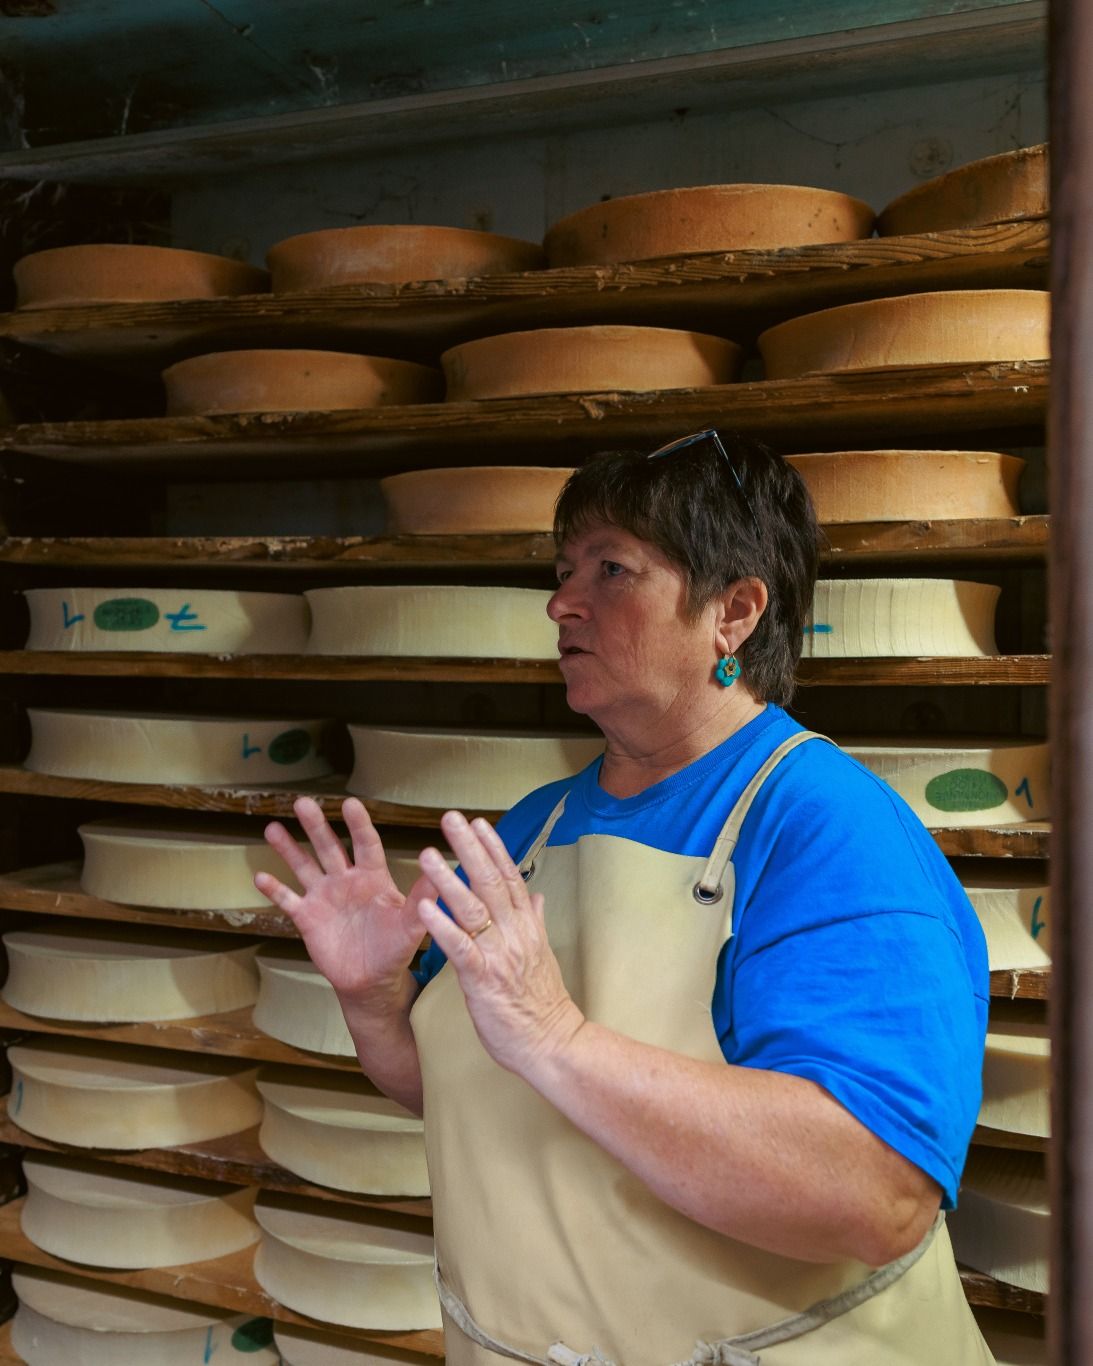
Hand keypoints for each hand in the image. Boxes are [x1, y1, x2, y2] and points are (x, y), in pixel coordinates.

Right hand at [256, 796, 432, 1004]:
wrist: (371, 981)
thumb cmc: (395, 950)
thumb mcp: (412, 924)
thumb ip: (422, 895)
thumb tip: (441, 865)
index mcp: (373, 877)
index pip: (365, 844)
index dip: (358, 825)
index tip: (350, 803)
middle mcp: (346, 880)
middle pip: (329, 847)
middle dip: (316, 825)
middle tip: (303, 802)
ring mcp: (324, 897)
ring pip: (304, 866)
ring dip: (289, 848)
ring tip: (273, 828)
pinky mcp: (307, 918)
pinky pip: (288, 900)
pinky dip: (274, 889)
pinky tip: (260, 876)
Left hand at [416, 810, 584, 1078]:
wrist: (552, 1043)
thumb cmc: (542, 1004)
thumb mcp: (542, 955)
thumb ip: (536, 921)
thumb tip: (537, 895)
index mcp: (527, 926)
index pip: (510, 877)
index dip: (494, 848)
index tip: (478, 822)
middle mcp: (515, 933)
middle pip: (491, 881)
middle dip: (470, 848)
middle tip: (451, 819)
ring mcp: (499, 954)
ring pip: (472, 908)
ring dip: (448, 879)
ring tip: (428, 854)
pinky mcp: (483, 979)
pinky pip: (460, 947)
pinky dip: (442, 926)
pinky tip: (424, 908)